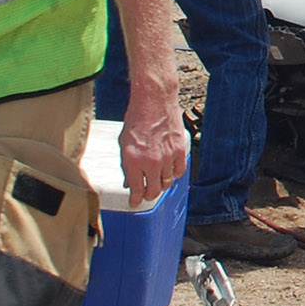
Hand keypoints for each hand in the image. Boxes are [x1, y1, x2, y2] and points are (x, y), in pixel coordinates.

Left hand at [118, 80, 188, 209]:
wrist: (154, 102)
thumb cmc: (136, 120)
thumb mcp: (124, 145)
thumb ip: (127, 165)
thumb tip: (130, 180)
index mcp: (133, 162)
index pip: (136, 190)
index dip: (136, 200)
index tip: (135, 203)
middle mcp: (151, 163)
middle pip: (154, 191)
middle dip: (149, 195)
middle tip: (146, 194)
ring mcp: (167, 157)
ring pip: (167, 182)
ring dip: (162, 184)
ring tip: (158, 182)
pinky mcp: (180, 150)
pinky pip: (179, 171)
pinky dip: (175, 173)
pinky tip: (170, 171)